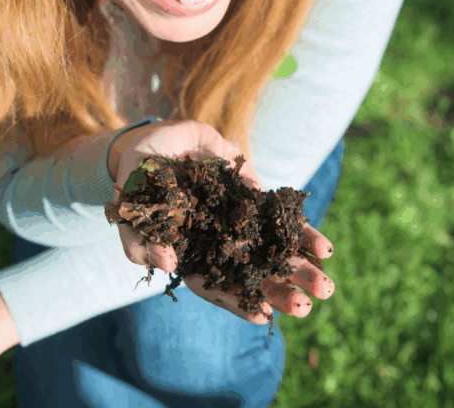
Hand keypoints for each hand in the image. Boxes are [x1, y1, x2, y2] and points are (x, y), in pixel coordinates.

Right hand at [110, 120, 333, 322]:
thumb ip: (140, 243)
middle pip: (251, 272)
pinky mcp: (253, 193)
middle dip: (278, 289)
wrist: (153, 139)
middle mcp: (220, 241)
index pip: (215, 285)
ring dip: (298, 268)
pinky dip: (302, 233)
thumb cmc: (136, 183)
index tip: (261, 314)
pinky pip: (281, 215)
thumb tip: (169, 263)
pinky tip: (323, 249)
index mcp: (192, 254)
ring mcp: (238, 218)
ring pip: (273, 248)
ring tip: (324, 287)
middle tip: (305, 306)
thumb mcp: (129, 213)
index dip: (236, 301)